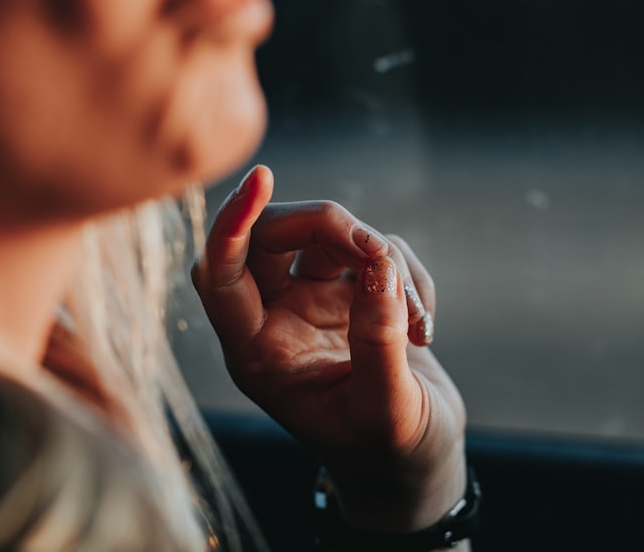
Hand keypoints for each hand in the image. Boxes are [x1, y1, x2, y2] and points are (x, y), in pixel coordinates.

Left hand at [192, 165, 467, 531]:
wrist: (416, 466)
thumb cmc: (391, 455)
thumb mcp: (389, 412)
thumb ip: (380, 342)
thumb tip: (380, 268)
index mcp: (258, 354)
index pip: (221, 276)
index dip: (231, 223)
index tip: (261, 178)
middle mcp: (276, 319)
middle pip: (274, 234)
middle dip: (332, 226)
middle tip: (382, 256)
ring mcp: (312, 302)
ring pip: (331, 236)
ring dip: (386, 260)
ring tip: (418, 324)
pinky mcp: (353, 292)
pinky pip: (376, 252)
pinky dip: (408, 275)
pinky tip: (423, 329)